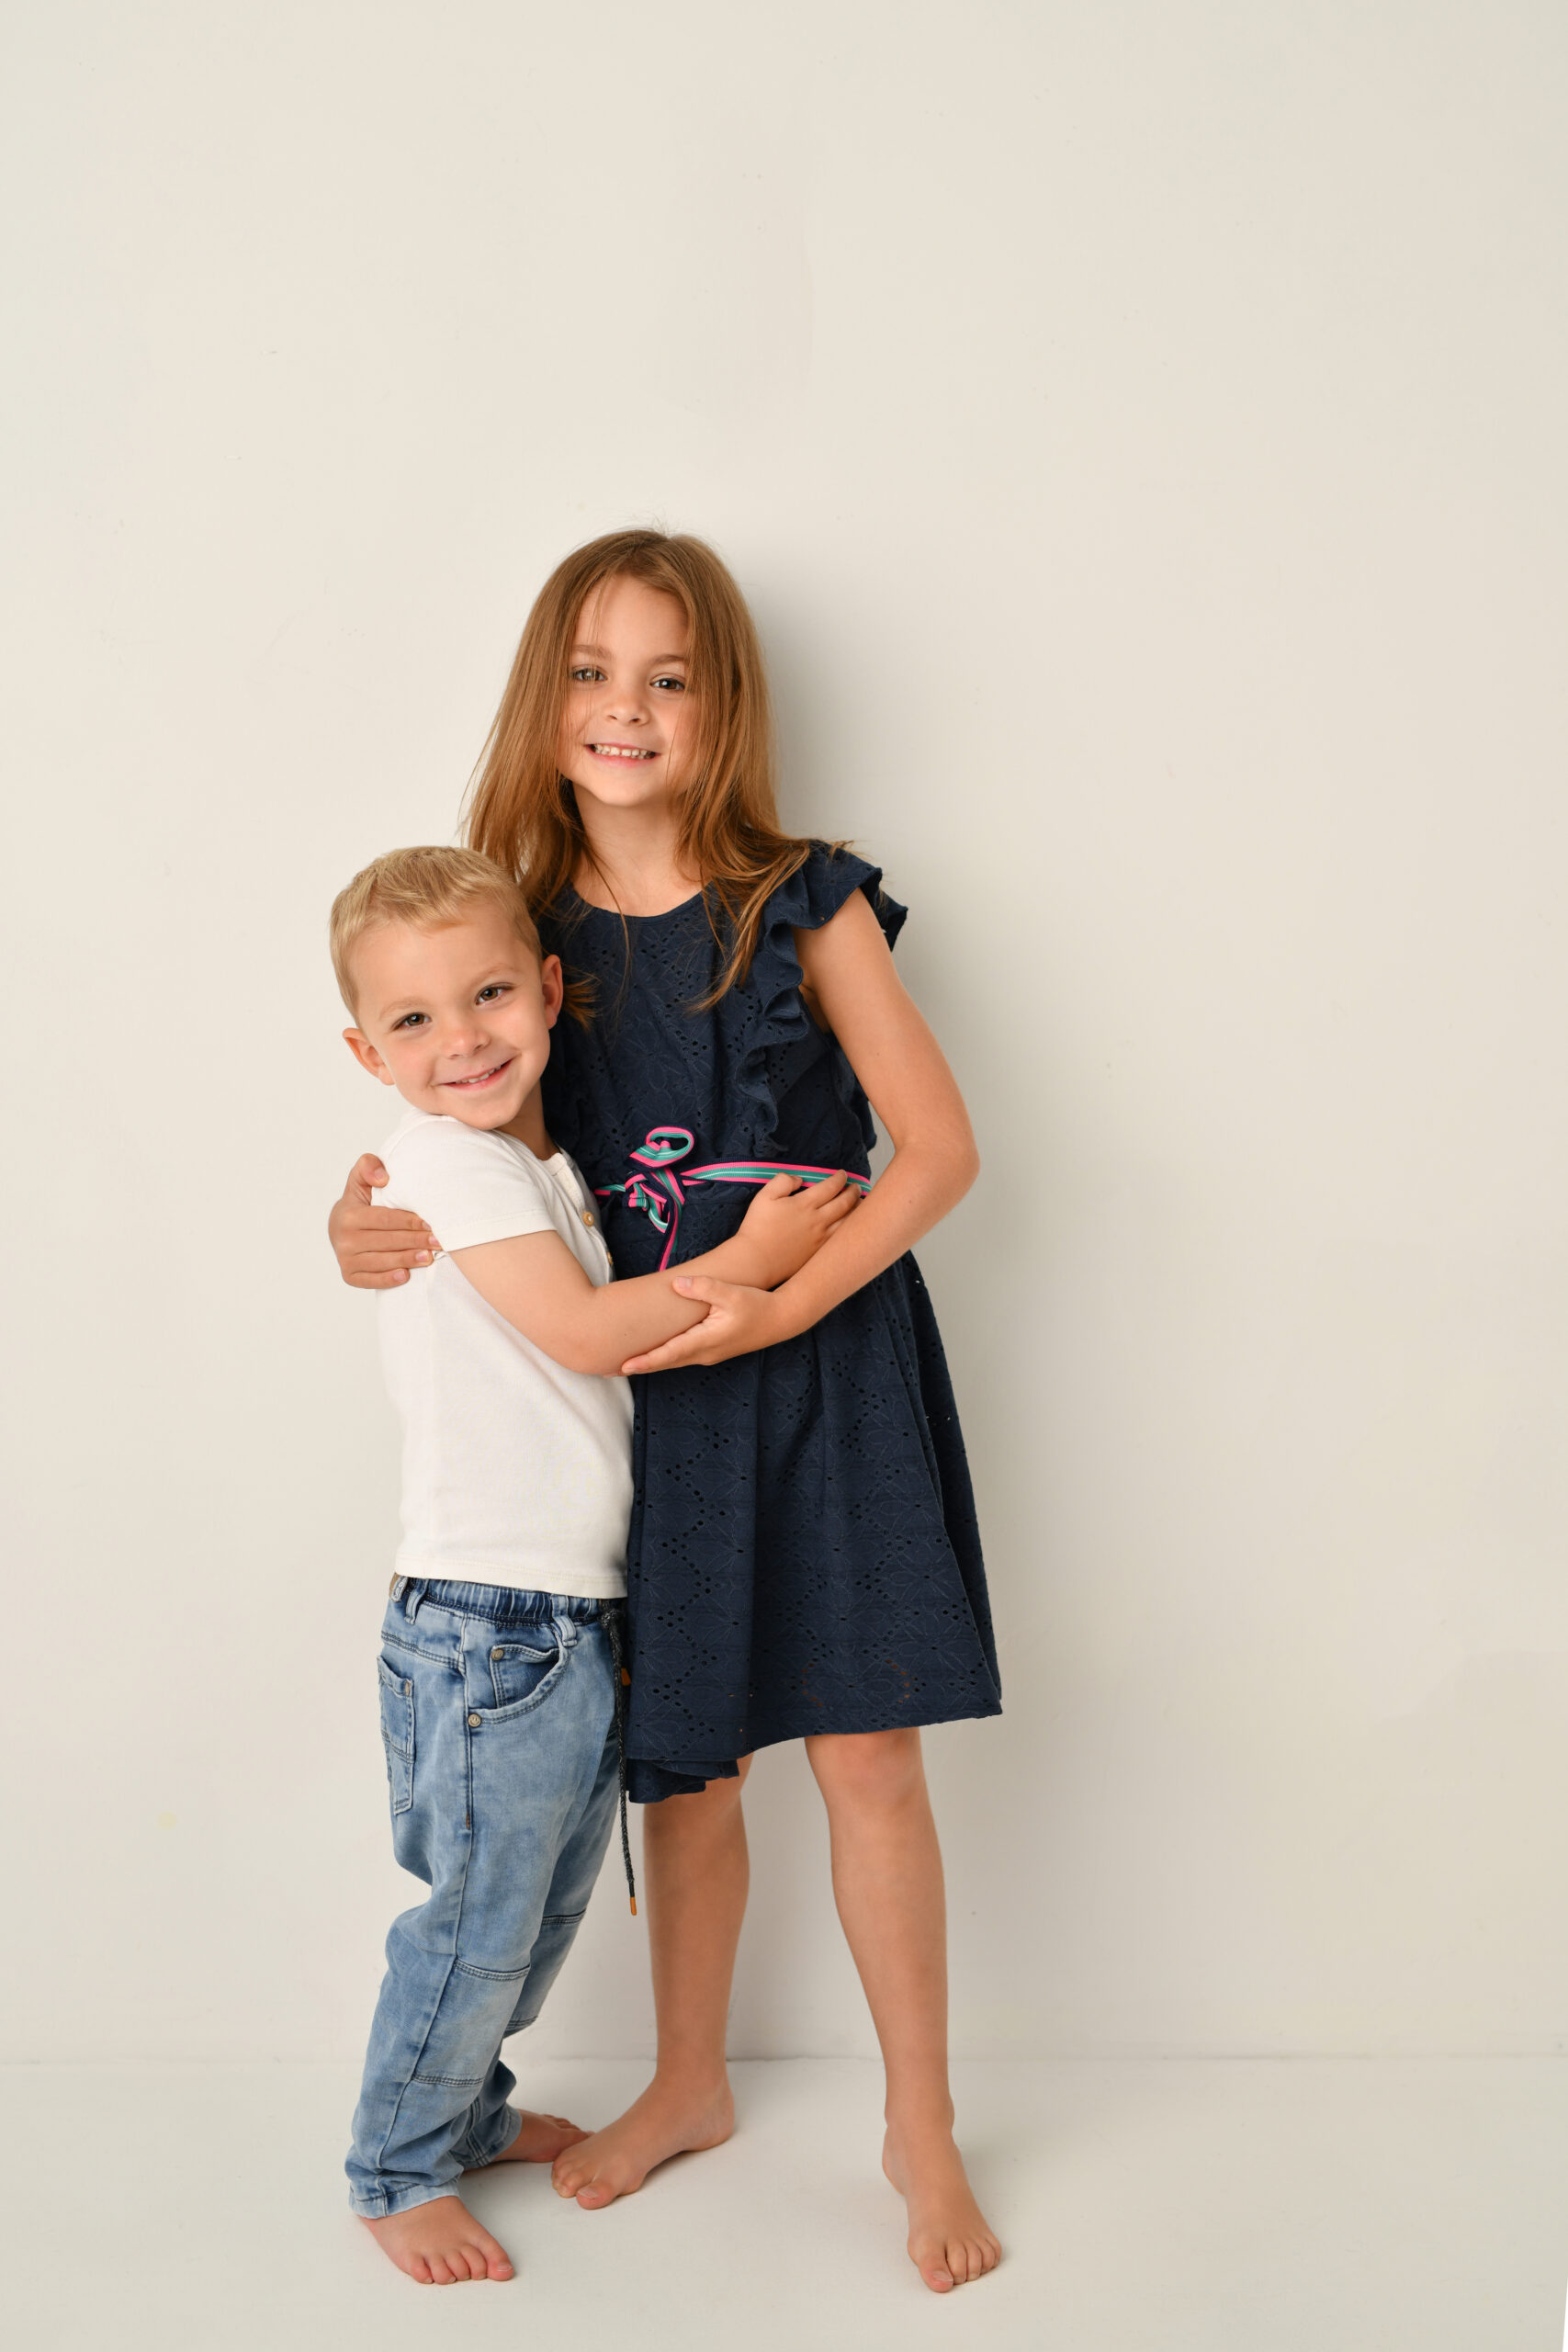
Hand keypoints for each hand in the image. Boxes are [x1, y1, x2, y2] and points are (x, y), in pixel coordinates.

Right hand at [328, 1154, 436, 1289]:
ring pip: (381, 1261)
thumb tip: (383, 1178)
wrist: (340, 1226)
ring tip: (429, 1257)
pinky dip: (387, 1280)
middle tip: (439, 1242)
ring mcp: (345, 1259)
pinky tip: (405, 1276)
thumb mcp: (361, 1178)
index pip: (384, 1219)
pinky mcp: (349, 1276)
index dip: (409, 1221)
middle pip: (387, 1241)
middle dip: (415, 1241)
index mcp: (348, 1214)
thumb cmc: (361, 1201)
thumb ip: (369, 1165)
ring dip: (407, 1260)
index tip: (431, 1223)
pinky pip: (370, 1281)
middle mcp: (343, 1238)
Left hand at [619, 1277, 790, 1373]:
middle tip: (608, 1370)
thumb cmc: (757, 1305)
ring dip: (648, 1363)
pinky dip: (662, 1358)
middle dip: (637, 1366)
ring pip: (671, 1361)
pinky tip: (651, 1355)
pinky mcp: (710, 1349)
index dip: (644, 1360)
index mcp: (705, 1341)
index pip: (668, 1354)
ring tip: (622, 1365)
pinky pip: (680, 1356)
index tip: (622, 1366)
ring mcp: (707, 1354)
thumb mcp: (731, 1293)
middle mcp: (703, 1353)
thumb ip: (703, 1287)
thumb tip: (676, 1284)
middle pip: (664, 1362)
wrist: (780, 1320)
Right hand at [730, 1168, 861, 1287]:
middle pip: (845, 1203)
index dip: (839, 1178)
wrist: (757, 1261)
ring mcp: (821, 1239)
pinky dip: (851, 1229)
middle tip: (857, 1186)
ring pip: (849, 1222)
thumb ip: (782, 1181)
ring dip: (858, 1210)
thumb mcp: (764, 1196)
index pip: (831, 1186)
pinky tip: (851, 1227)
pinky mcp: (820, 1254)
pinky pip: (842, 1239)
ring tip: (861, 1204)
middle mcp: (818, 1220)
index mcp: (805, 1204)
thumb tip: (799, 1179)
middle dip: (853, 1192)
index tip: (843, 1174)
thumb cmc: (757, 1228)